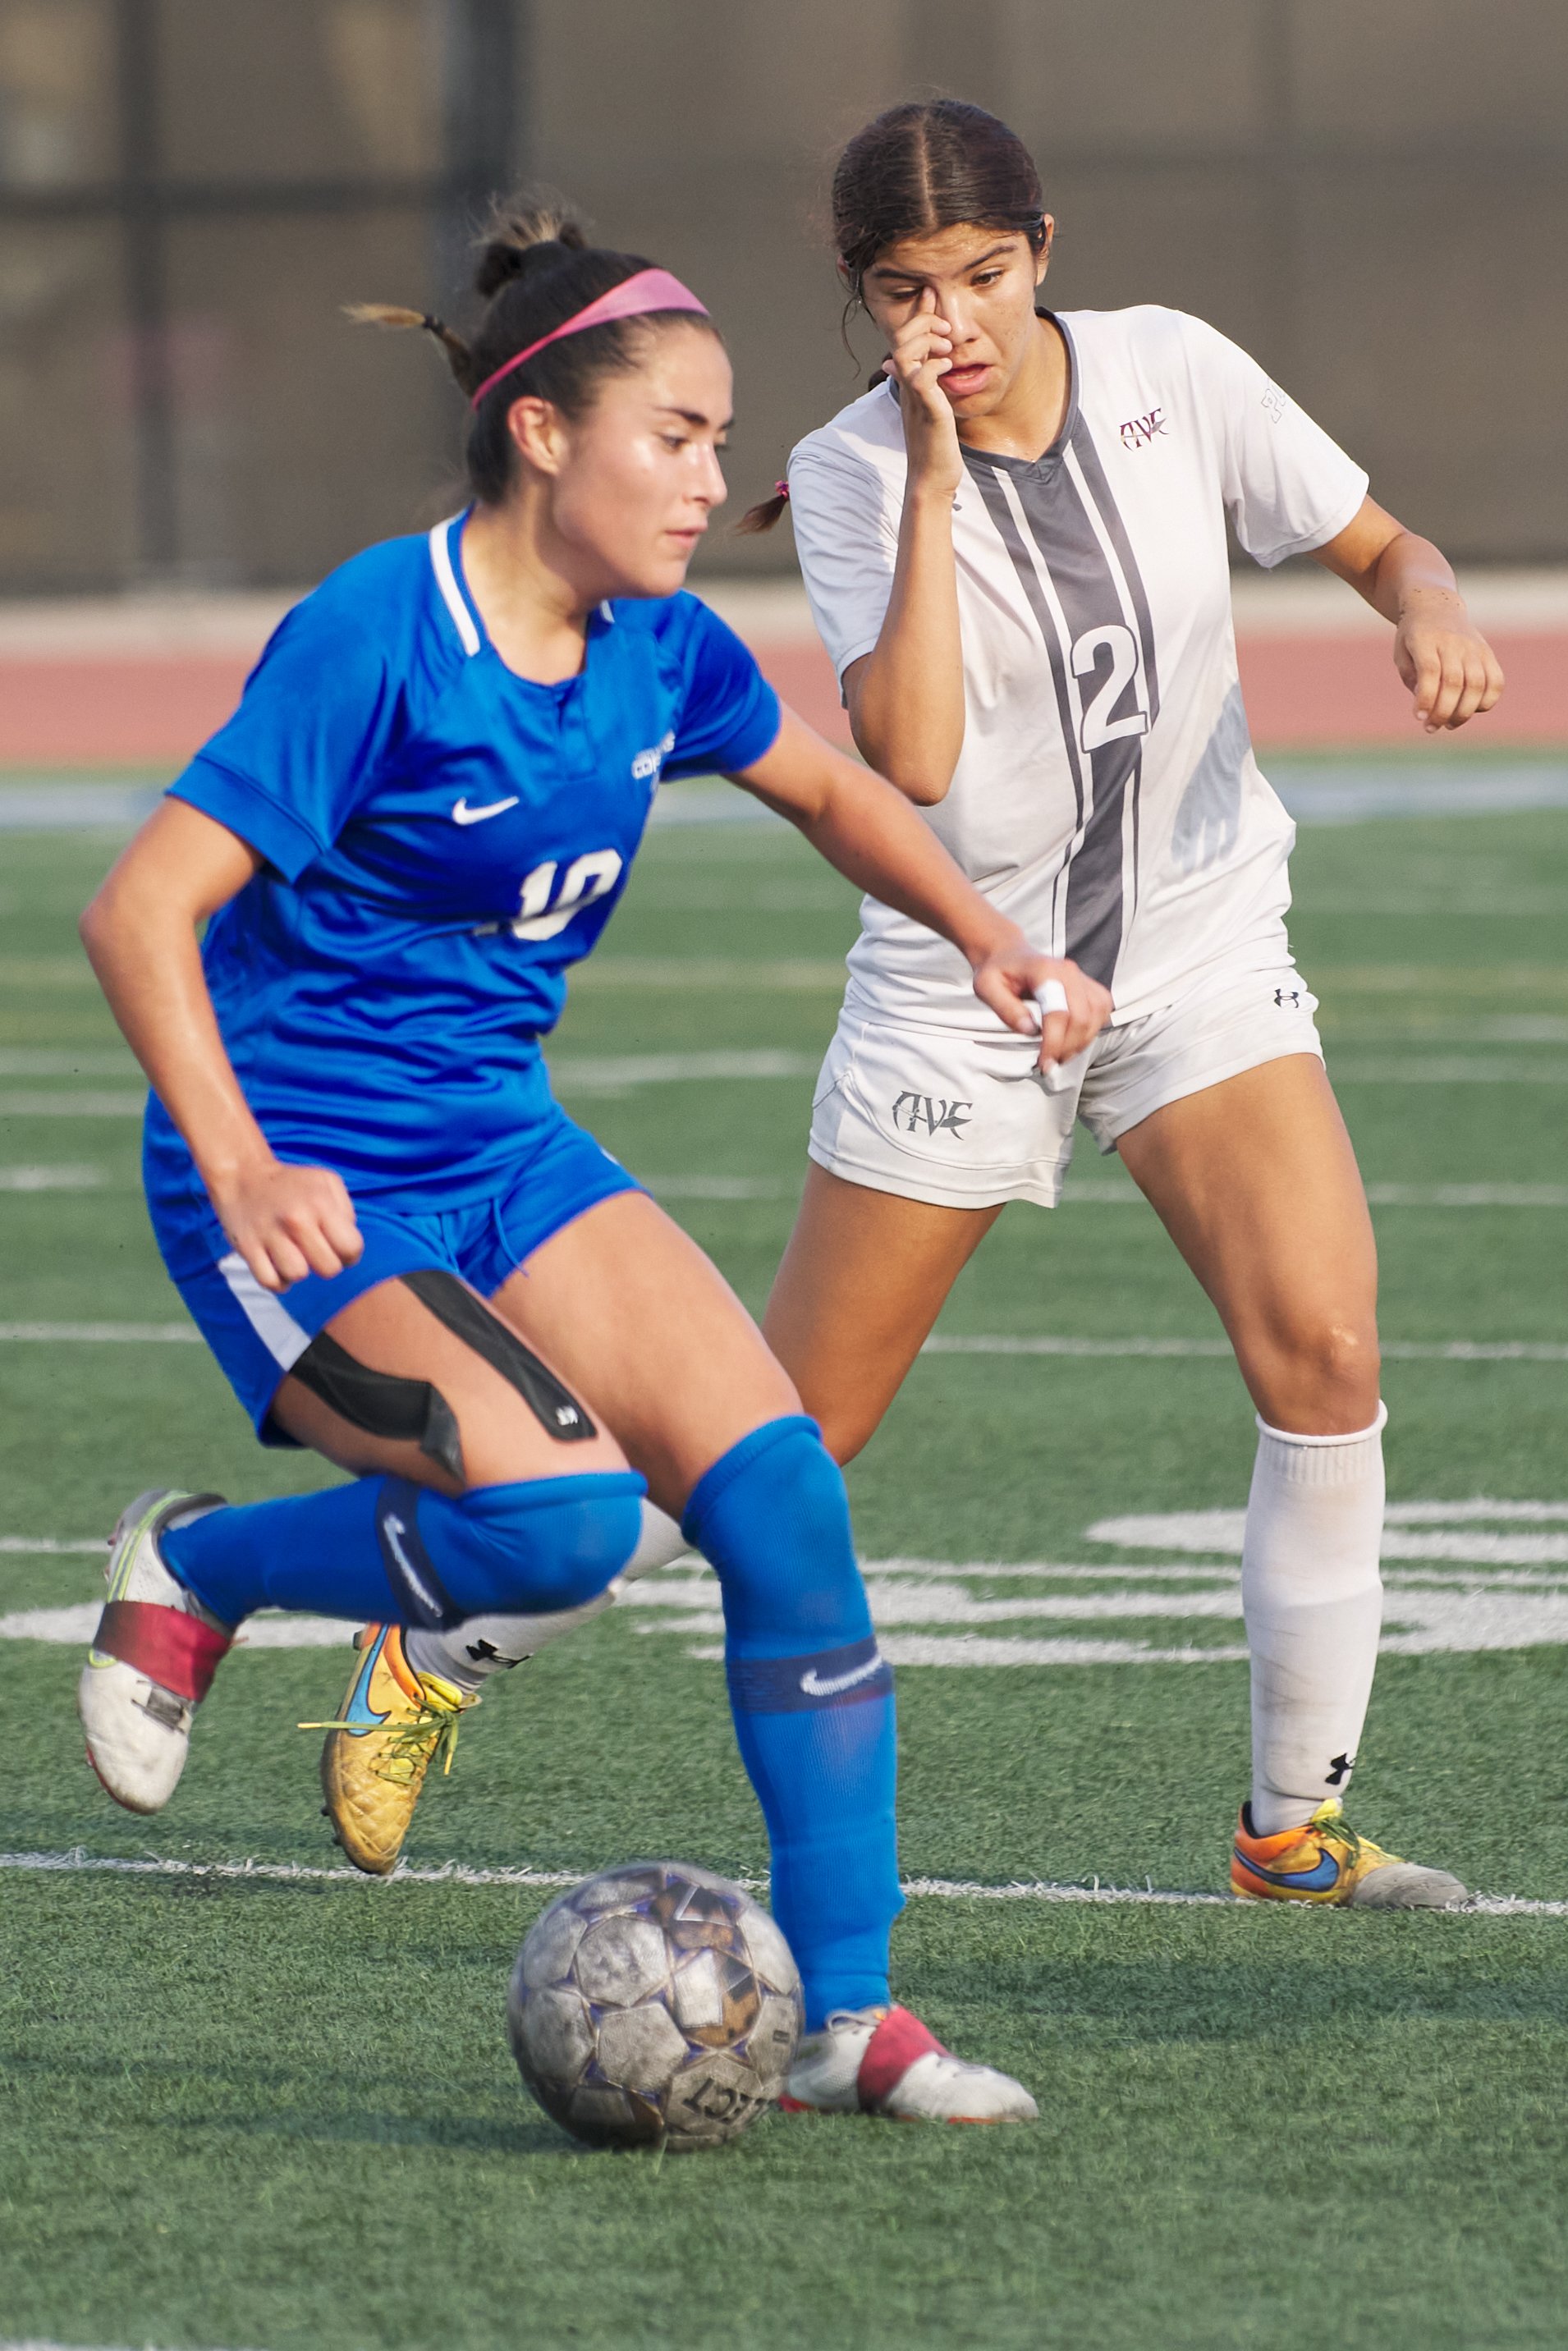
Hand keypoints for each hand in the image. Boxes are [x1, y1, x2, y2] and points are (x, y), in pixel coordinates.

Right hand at [209, 1156, 363, 1291]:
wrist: (243, 1176)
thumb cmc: (292, 1183)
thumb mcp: (326, 1182)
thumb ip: (345, 1212)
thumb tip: (349, 1244)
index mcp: (320, 1203)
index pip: (351, 1248)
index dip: (349, 1253)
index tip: (337, 1247)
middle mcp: (296, 1220)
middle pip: (328, 1269)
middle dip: (327, 1264)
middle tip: (316, 1251)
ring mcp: (270, 1235)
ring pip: (297, 1275)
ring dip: (299, 1271)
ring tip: (295, 1256)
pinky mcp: (248, 1248)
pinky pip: (270, 1282)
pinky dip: (278, 1281)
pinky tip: (279, 1267)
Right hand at [883, 289, 963, 500]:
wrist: (932, 477)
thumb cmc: (935, 443)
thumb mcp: (931, 405)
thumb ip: (925, 381)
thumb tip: (915, 365)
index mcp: (909, 381)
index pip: (906, 337)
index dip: (918, 312)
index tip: (930, 293)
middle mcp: (907, 386)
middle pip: (901, 337)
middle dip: (923, 323)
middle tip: (945, 327)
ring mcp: (914, 397)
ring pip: (906, 352)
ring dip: (927, 340)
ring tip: (948, 347)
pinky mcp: (927, 410)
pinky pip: (922, 378)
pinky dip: (935, 365)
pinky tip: (949, 366)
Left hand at [970, 942, 1112, 1070]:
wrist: (1008, 955)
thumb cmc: (997, 972)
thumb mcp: (987, 988)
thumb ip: (1006, 1009)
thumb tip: (1029, 1030)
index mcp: (1043, 969)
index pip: (1058, 1011)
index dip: (1054, 1042)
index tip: (1044, 1063)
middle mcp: (1067, 971)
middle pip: (1082, 1016)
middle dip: (1068, 1047)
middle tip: (1050, 1063)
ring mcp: (1081, 976)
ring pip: (1096, 1014)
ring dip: (1081, 1041)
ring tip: (1061, 1055)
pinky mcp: (1088, 984)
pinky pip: (1102, 1009)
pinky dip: (1092, 1029)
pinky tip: (1074, 1040)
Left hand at [1394, 594, 1504, 731]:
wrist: (1437, 607)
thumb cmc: (1414, 636)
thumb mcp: (1401, 653)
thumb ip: (1411, 678)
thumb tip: (1428, 706)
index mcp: (1425, 640)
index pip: (1430, 672)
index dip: (1426, 698)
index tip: (1418, 718)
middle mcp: (1453, 643)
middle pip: (1454, 682)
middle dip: (1443, 712)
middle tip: (1431, 728)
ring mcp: (1474, 647)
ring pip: (1477, 685)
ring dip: (1464, 712)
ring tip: (1449, 724)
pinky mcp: (1487, 654)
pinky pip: (1496, 682)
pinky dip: (1487, 702)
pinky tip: (1471, 710)